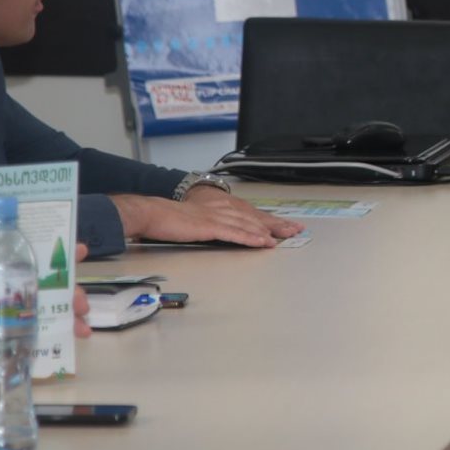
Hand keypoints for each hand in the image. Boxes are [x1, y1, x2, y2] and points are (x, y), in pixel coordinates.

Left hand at [0, 246, 93, 370]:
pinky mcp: (15, 342)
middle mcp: (16, 298)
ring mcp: (18, 321)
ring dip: (71, 319)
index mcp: (3, 282)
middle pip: (52, 292)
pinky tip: (71, 345)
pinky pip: (41, 340)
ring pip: (53, 315)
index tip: (80, 251)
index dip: (59, 256)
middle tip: (82, 306)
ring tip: (82, 329)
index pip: (35, 264)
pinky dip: (58, 342)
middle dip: (72, 295)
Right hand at [127, 190, 301, 247]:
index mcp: (220, 207)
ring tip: (286, 236)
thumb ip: (213, 224)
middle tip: (296, 230)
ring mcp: (217, 217)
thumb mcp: (197, 219)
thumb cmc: (170, 219)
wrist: (154, 213)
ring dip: (269, 231)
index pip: (250, 214)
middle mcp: (222, 209)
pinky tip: (263, 242)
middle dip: (277, 224)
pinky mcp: (210, 227)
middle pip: (255, 217)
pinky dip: (251, 238)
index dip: (270, 219)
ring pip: (249, 224)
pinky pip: (235, 233)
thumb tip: (224, 233)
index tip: (286, 225)